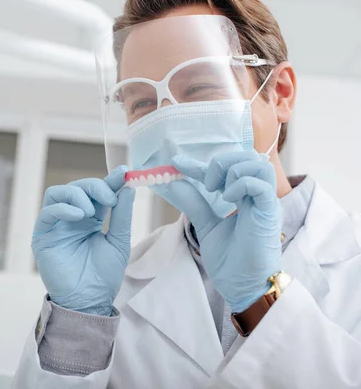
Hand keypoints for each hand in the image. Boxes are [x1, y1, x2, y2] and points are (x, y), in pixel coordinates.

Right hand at [32, 166, 135, 315]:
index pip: (97, 192)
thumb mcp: (118, 242)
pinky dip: (63, 208)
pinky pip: (48, 212)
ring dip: (77, 194)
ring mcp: (56, 225)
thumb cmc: (103, 275)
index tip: (124, 172)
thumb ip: (121, 216)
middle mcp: (72, 218)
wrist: (89, 301)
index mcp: (90, 218)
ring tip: (91, 211)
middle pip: (77, 187)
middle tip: (110, 197)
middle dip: (95, 186)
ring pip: (58, 193)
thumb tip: (126, 188)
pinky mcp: (43, 235)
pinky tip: (79, 215)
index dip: (110, 180)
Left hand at [170, 151, 281, 312]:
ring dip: (232, 169)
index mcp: (245, 198)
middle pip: (248, 157)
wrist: (242, 286)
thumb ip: (194, 203)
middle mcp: (257, 197)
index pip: (226, 168)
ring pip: (258, 164)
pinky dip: (240, 184)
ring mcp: (265, 204)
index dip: (199, 163)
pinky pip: (260, 185)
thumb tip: (174, 183)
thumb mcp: (206, 225)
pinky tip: (227, 199)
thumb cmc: (230, 260)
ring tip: (217, 190)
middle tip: (207, 183)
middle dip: (222, 161)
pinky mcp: (269, 214)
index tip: (177, 163)